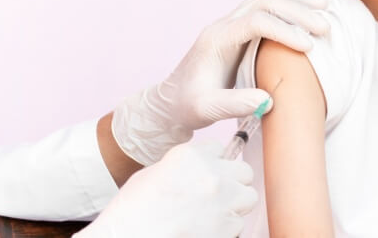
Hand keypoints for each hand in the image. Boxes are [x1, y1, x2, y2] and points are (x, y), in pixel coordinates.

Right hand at [77, 142, 255, 237]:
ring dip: (234, 205)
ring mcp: (223, 201)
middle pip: (244, 171)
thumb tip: (200, 170)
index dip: (215, 163)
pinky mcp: (227, 227)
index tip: (208, 174)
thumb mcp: (154, 174)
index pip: (220, 149)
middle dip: (234, 182)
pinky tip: (208, 230)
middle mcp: (212, 174)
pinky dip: (227, 229)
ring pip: (248, 197)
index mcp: (191, 156)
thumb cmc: (132, 212)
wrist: (129, 237)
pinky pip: (239, 224)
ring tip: (213, 215)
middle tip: (218, 195)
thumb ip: (185, 167)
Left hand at [112, 0, 329, 165]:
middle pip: (263, 0)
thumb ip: (233, 105)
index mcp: (216, 40)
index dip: (284, 31)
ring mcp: (232, 23)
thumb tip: (268, 100)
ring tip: (324, 4)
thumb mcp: (206, 110)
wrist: (172, 100)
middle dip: (296, 9)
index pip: (255, 22)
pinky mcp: (240, 28)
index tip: (309, 48)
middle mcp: (224, 25)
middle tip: (325, 26)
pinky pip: (266, 4)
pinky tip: (309, 3)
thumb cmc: (188, 106)